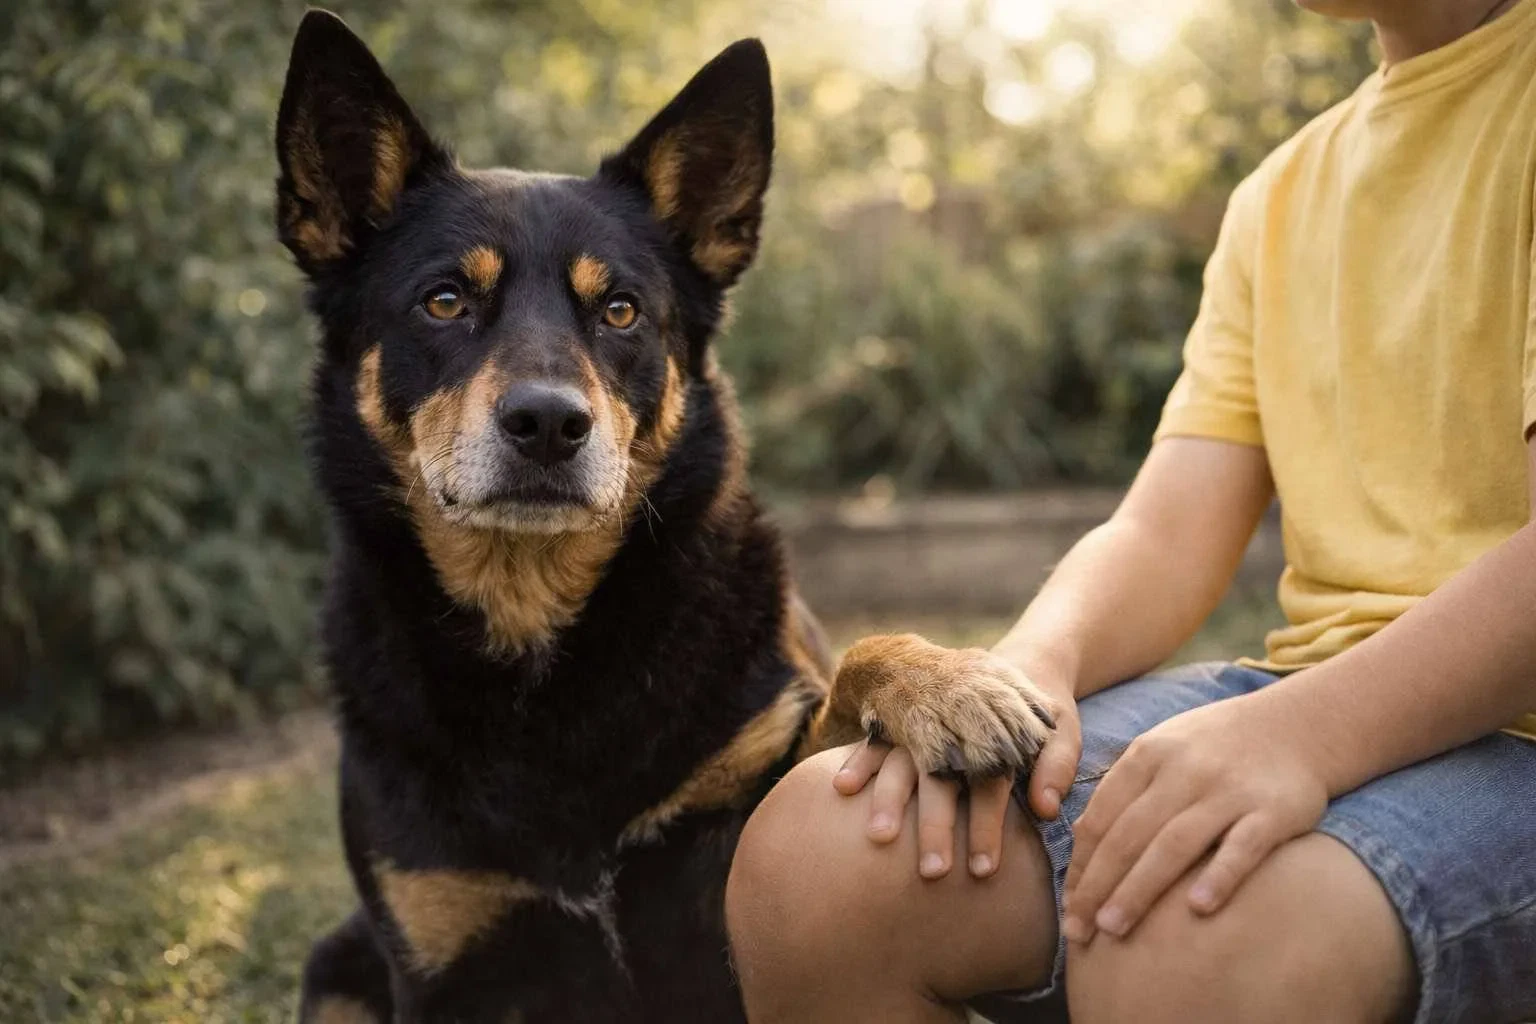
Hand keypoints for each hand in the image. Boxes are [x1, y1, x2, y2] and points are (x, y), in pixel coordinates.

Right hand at [830, 639, 1074, 878]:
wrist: (1015, 658)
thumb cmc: (1041, 706)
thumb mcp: (1061, 725)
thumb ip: (1057, 765)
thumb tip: (1045, 809)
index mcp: (1001, 725)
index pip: (992, 780)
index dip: (986, 824)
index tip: (982, 869)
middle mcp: (959, 719)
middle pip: (943, 776)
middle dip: (935, 824)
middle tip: (932, 873)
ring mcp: (927, 715)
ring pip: (906, 760)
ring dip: (890, 797)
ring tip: (879, 838)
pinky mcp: (905, 715)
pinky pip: (878, 739)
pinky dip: (860, 761)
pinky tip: (843, 789)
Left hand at [1061, 693, 1326, 943]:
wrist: (1295, 724)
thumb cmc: (1213, 748)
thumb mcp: (1161, 750)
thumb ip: (1124, 790)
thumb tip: (1080, 841)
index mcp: (1147, 755)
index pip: (1101, 816)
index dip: (1080, 865)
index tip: (1067, 908)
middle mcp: (1182, 771)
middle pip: (1129, 834)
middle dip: (1098, 885)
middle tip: (1078, 930)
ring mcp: (1228, 790)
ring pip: (1174, 843)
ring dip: (1139, 888)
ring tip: (1114, 928)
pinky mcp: (1273, 810)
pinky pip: (1243, 846)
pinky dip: (1219, 875)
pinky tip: (1198, 907)